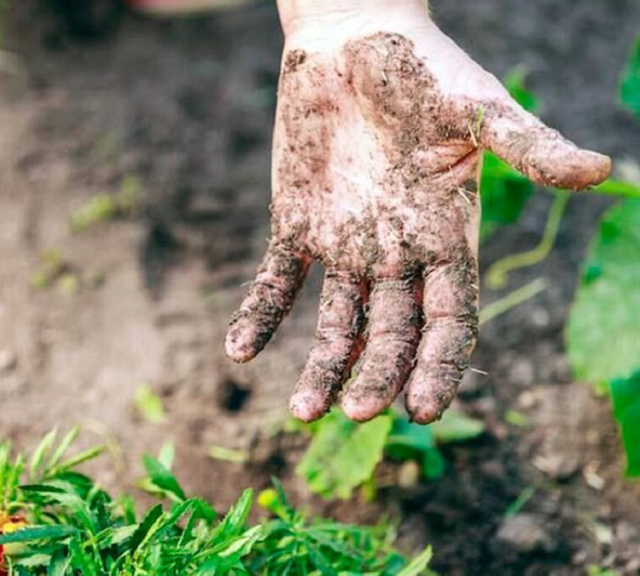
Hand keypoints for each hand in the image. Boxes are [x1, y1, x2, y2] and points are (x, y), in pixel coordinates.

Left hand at [225, 0, 609, 423]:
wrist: (350, 36)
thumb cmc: (421, 66)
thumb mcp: (474, 106)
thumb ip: (527, 144)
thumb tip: (601, 171)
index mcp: (447, 236)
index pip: (449, 320)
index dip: (438, 365)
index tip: (420, 408)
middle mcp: (398, 253)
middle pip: (392, 333)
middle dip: (376, 375)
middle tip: (356, 413)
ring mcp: (345, 245)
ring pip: (337, 322)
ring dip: (322, 366)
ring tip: (302, 410)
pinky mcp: (296, 226)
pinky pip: (276, 281)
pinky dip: (260, 315)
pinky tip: (240, 350)